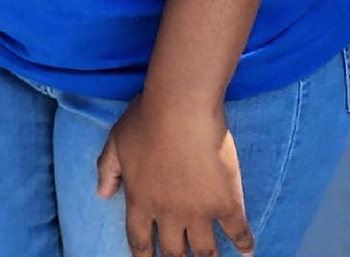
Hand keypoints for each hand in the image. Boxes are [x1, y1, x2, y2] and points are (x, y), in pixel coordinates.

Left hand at [97, 94, 253, 256]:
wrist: (180, 107)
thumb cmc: (145, 119)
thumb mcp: (115, 142)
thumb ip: (107, 170)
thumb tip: (102, 194)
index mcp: (140, 200)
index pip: (139, 240)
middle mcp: (168, 213)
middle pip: (173, 251)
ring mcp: (198, 211)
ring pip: (204, 249)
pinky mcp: (226, 202)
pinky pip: (238, 232)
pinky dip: (244, 245)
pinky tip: (247, 253)